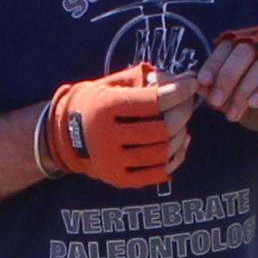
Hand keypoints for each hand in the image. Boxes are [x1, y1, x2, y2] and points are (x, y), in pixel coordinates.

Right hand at [45, 63, 196, 187]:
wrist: (65, 134)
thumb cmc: (95, 102)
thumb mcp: (112, 83)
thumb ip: (144, 79)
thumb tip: (181, 78)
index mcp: (106, 108)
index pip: (153, 101)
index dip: (178, 91)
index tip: (191, 83)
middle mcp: (107, 136)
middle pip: (162, 128)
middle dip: (183, 112)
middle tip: (189, 103)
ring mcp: (112, 161)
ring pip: (162, 152)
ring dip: (180, 135)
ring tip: (183, 123)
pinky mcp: (118, 179)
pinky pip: (157, 173)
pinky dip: (174, 158)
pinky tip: (179, 143)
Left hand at [198, 27, 257, 149]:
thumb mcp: (235, 97)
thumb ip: (218, 89)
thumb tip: (197, 87)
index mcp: (251, 41)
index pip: (228, 45)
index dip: (213, 63)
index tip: (201, 83)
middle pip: (243, 52)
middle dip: (226, 77)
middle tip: (215, 101)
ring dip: (243, 91)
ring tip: (232, 114)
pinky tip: (253, 104)